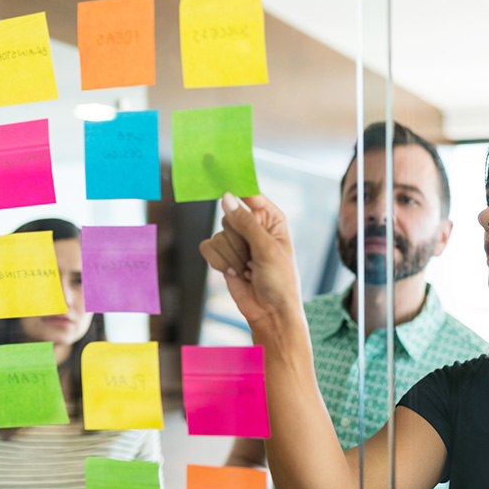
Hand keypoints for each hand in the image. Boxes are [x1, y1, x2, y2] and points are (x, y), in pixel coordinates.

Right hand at [199, 193, 301, 334]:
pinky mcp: (224, 256)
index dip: (236, 188)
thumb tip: (226, 198)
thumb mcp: (267, 249)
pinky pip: (208, 248)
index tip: (218, 175)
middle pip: (228, 216)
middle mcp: (253, 227)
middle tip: (252, 256)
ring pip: (218, 235)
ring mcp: (237, 242)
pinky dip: (219, 263)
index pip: (251, 195)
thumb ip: (246, 222)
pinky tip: (235, 273)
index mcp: (271, 219)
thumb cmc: (279, 281)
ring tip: (248, 269)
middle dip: (237, 239)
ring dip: (231, 256)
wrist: (270, 313)